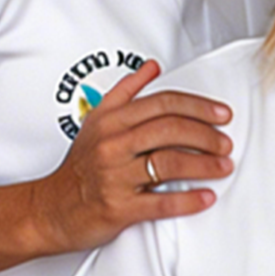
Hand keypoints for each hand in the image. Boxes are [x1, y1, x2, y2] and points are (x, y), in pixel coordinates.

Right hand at [27, 60, 233, 253]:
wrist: (49, 209)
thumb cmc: (78, 167)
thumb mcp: (96, 120)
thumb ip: (126, 92)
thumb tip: (151, 67)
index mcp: (110, 121)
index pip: (163, 103)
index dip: (199, 107)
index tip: (222, 114)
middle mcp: (111, 145)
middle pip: (170, 129)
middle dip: (206, 135)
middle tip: (225, 143)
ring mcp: (113, 176)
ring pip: (168, 163)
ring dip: (205, 165)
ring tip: (223, 166)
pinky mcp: (118, 207)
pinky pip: (159, 202)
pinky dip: (188, 200)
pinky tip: (206, 196)